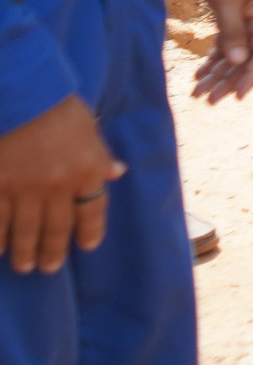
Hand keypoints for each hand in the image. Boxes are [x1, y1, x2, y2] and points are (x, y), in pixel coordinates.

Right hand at [0, 95, 125, 273]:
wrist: (24, 96)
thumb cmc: (58, 106)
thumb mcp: (89, 129)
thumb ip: (100, 156)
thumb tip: (117, 173)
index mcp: (86, 171)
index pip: (92, 210)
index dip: (90, 231)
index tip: (87, 246)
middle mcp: (57, 186)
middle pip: (55, 228)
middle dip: (52, 251)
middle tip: (47, 268)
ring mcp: (24, 188)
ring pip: (24, 230)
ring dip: (24, 252)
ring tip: (23, 266)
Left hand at [190, 0, 252, 104]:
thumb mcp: (226, 1)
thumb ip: (233, 32)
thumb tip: (239, 63)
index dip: (251, 76)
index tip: (237, 96)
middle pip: (246, 58)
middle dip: (227, 80)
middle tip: (209, 100)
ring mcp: (245, 19)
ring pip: (233, 54)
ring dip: (218, 73)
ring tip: (199, 92)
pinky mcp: (230, 16)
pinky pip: (224, 44)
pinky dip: (212, 59)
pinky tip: (199, 73)